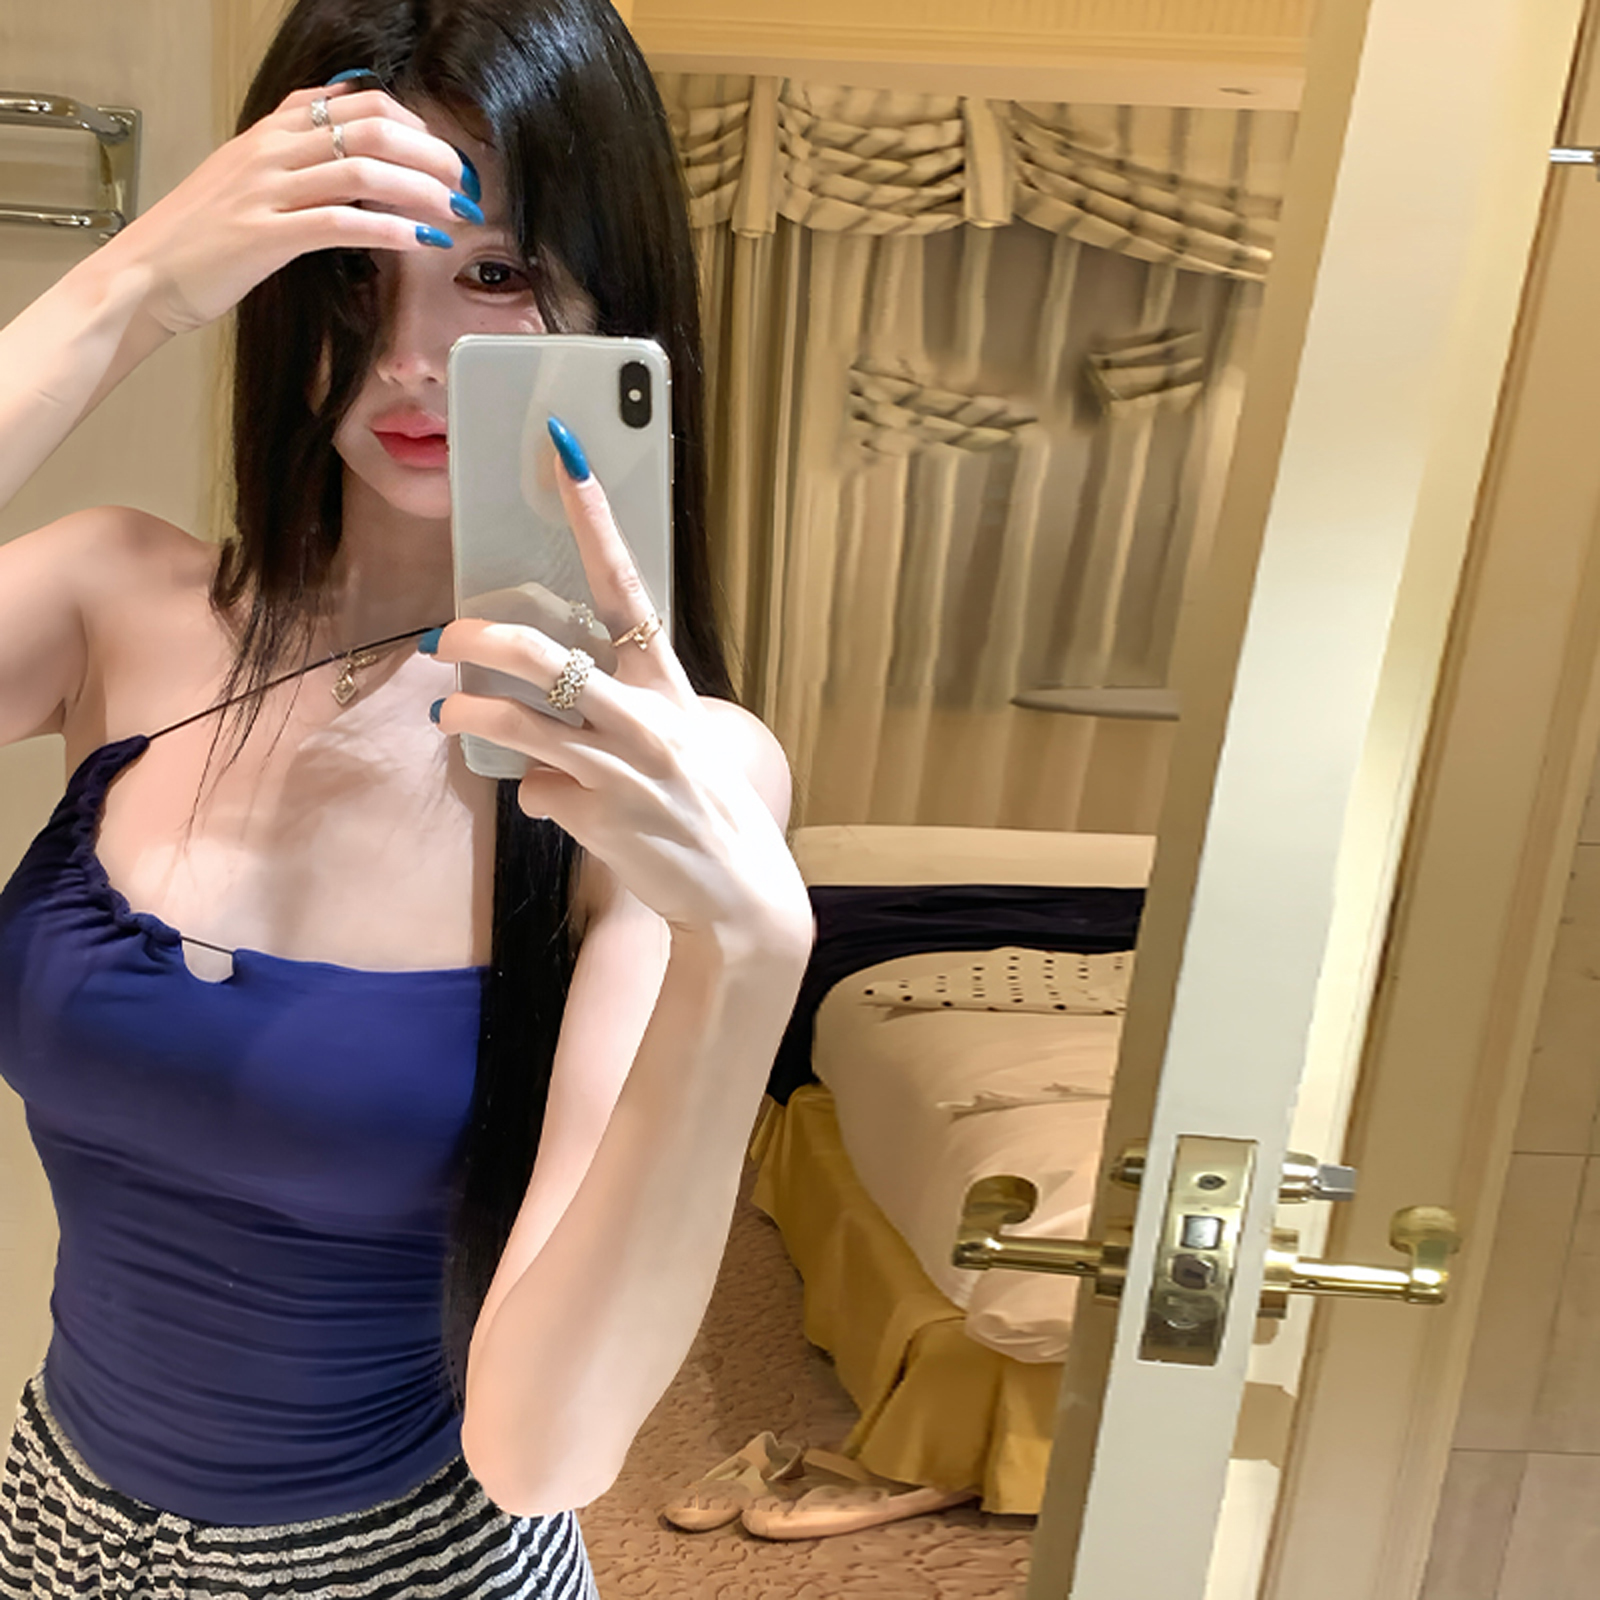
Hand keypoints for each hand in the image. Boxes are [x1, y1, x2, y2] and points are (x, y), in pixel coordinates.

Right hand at [109, 81, 473, 335]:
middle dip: (430, 154)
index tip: (442, 155)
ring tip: (456, 212)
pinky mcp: (265, 237)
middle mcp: (271, 152)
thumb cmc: (200, 239)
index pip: (356, 101)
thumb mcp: (247, 181)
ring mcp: (266, 191)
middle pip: (370, 128)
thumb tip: (350, 143)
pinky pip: (339, 222)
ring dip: (420, 190)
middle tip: (464, 185)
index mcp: (271, 134)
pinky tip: (421, 240)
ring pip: (362, 169)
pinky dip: (389, 228)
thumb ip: (295, 158)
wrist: (145, 276)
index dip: (411, 124)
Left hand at [430, 426, 811, 951]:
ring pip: (519, 722)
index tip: (563, 450)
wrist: (736, 890)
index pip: (625, 581)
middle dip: (481, 640)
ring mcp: (620, 765)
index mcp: (666, 681)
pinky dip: (533, 793)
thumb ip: (609, 712)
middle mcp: (645, 714)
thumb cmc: (696, 803)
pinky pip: (534, 790)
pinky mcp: (596, 813)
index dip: (591, 516)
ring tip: (446, 715)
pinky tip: (552, 804)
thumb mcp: (669, 740)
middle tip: (445, 636)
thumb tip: (542, 710)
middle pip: (546, 654)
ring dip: (469, 715)